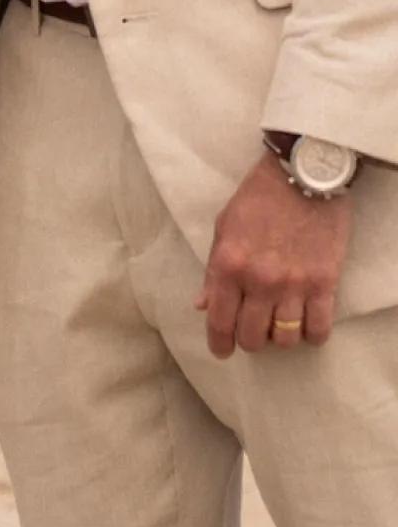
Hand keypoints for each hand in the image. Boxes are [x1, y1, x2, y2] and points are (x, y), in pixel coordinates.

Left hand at [196, 152, 353, 357]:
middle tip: (252, 331)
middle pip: (252, 337)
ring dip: (279, 338)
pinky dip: (311, 335)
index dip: (218, 343)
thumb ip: (212, 270)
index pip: (218, 320)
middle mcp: (258, 280)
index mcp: (228, 264)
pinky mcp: (324, 283)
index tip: (221, 351)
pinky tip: (306, 325)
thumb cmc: (258, 198)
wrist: (303, 175)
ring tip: (279, 324)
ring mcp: (293, 284)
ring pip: (284, 340)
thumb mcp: (224, 227)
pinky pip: (318, 329)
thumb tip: (202, 305)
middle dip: (249, 340)